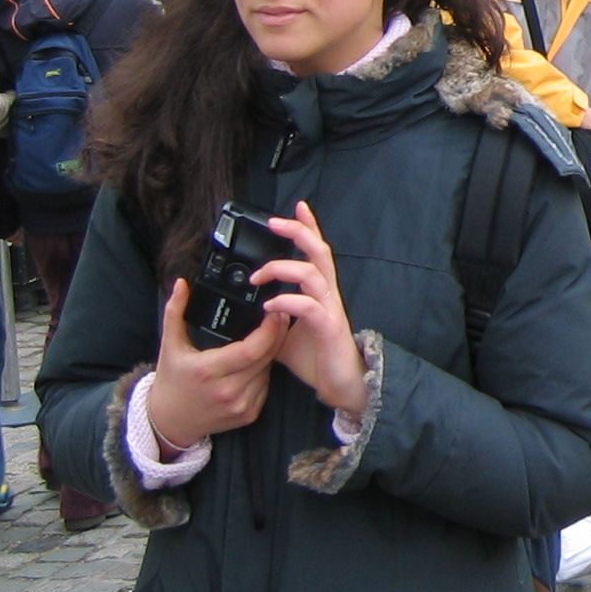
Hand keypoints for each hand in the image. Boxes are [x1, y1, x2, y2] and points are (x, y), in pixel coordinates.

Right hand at [145, 276, 286, 451]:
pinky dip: (264, 372)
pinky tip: (256, 362)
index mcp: (208, 371)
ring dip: (271, 353)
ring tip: (265, 338)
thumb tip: (181, 283)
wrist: (168, 422)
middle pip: (266, 357)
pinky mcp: (249, 415)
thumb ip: (175, 311)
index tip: (274, 313)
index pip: (251, 350)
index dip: (269, 330)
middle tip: (278, 317)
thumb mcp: (170, 344)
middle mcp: (227, 391)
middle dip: (276, 335)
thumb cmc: (171, 380)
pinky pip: (266, 386)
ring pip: (268, 371)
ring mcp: (240, 406)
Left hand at [254, 202, 369, 421]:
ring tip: (259, 276)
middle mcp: (328, 295)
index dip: (308, 227)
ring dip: (283, 268)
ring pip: (312, 273)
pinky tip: (270, 305)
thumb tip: (248, 314)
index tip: (297, 206)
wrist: (342, 386)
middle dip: (299, 232)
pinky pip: (309, 306)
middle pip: (319, 252)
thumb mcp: (284, 335)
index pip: (316, 252)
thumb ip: (271, 320)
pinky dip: (287, 301)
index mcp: (319, 293)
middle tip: (275, 222)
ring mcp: (330, 310)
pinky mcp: (328, 328)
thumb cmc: (317, 358)